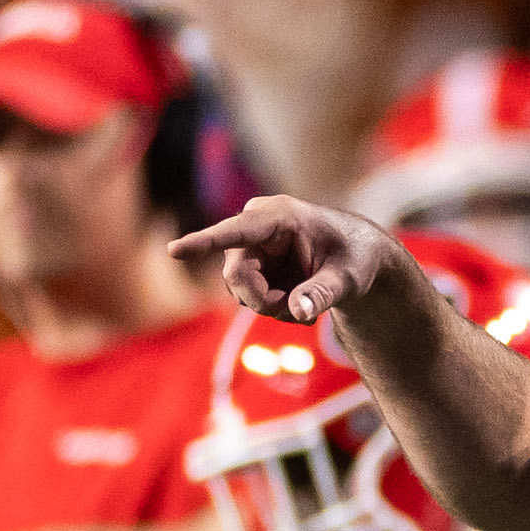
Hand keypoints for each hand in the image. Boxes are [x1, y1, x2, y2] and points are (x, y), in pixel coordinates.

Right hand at [174, 190, 416, 331]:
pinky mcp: (249, 264)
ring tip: (307, 305)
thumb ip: (324, 293)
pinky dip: (272, 309)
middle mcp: (255, 226)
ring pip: (239, 291)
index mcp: (279, 215)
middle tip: (302, 315)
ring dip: (271, 308)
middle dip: (264, 302)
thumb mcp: (348, 279)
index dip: (203, 242)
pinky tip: (298, 304)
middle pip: (236, 276)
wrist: (357, 258)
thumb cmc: (356, 259)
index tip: (173, 251)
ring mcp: (248, 246)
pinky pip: (246, 297)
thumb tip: (297, 311)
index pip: (236, 231)